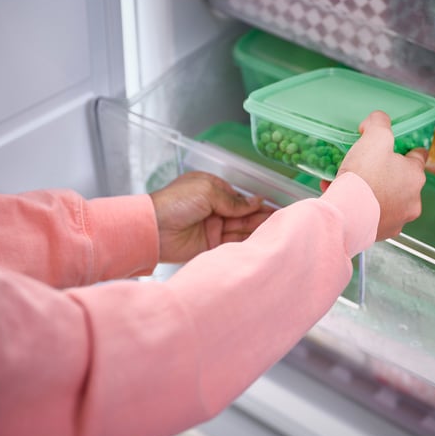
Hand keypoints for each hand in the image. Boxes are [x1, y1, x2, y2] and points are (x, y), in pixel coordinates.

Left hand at [150, 171, 272, 262]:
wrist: (154, 229)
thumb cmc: (176, 202)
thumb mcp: (208, 191)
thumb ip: (233, 200)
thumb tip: (256, 202)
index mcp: (211, 190)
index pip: (239, 197)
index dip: (255, 202)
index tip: (274, 206)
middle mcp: (214, 209)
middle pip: (242, 213)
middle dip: (260, 215)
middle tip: (281, 218)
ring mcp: (213, 227)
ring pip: (240, 228)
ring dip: (257, 227)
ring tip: (276, 228)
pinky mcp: (211, 245)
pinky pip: (233, 242)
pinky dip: (247, 241)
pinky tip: (262, 239)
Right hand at [323, 111, 427, 240]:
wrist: (347, 214)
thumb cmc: (365, 176)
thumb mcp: (375, 138)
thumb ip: (379, 123)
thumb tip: (377, 120)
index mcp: (415, 176)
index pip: (419, 157)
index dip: (409, 149)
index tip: (401, 148)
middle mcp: (412, 201)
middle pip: (401, 181)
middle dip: (385, 173)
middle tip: (366, 166)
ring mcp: (397, 220)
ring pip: (385, 201)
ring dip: (372, 192)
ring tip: (349, 184)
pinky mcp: (379, 233)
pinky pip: (370, 216)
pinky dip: (359, 207)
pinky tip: (341, 198)